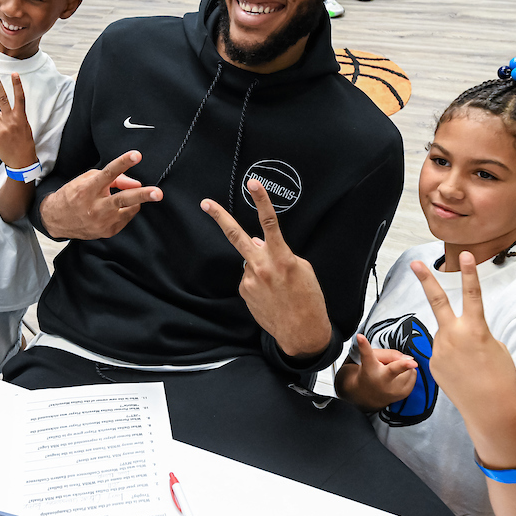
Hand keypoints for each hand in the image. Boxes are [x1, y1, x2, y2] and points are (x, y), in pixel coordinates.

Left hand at [0, 72, 36, 168]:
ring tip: (3, 130)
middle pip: (2, 99)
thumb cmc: (24, 143)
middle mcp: (11, 120)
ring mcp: (2, 128)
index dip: (17, 85)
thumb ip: (14, 117)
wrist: (21, 161)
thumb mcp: (24, 127)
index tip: (14, 74)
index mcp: (21, 118)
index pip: (19, 98)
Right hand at [38, 150, 162, 238]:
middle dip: (142, 195)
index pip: (109, 173)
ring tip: (120, 199)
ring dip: (133, 201)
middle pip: (123, 199)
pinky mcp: (108, 231)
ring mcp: (102, 221)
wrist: (57, 219)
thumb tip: (136, 183)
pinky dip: (125, 211)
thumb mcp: (87, 179)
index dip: (123, 163)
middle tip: (158, 193)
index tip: (136, 155)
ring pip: (130, 208)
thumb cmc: (74, 195)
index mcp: (89, 189)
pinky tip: (113, 210)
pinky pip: (126, 217)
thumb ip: (113, 178)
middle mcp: (95, 207)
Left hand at [202, 179, 331, 358]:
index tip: (252, 184)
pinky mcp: (244, 291)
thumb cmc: (308, 299)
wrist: (302, 332)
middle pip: (236, 236)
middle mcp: (262, 266)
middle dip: (220, 217)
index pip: (269, 222)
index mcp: (282, 258)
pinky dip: (258, 281)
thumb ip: (279, 253)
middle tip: (206, 203)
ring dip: (260, 267)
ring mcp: (250, 280)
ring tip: (277, 287)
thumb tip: (258, 243)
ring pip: (250, 262)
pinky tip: (270, 294)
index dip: (261, 201)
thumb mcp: (303, 270)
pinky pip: (249, 278)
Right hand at [347, 334, 417, 408]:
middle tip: (413, 362)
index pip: (367, 355)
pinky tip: (399, 376)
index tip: (360, 337)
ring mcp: (392, 390)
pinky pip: (413, 376)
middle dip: (403, 365)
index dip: (363, 345)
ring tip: (393, 371)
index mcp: (370, 367)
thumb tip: (409, 359)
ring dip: (405, 366)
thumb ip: (390, 353)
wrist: (368, 394)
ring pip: (408, 369)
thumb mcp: (374, 358)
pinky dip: (409, 373)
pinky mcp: (403, 395)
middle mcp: (380, 380)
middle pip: (393, 369)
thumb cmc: (371, 371)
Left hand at [410, 251, 515, 425]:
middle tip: (415, 263)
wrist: (490, 410)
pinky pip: (442, 354)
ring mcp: (439, 349)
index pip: (472, 294)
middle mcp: (453, 335)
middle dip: (425, 280)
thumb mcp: (496, 348)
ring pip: (445, 336)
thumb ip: (474, 333)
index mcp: (475, 329)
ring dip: (455, 344)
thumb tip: (459, 333)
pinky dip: (452, 360)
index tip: (467, 255)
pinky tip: (462, 374)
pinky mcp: (432, 363)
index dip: (470, 273)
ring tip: (470, 365)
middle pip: (436, 301)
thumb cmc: (501, 378)